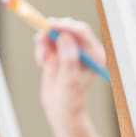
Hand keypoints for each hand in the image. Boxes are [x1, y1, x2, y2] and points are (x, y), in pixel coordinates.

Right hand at [34, 17, 106, 132]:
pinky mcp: (59, 53)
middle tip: (40, 39)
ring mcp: (71, 50)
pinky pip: (47, 42)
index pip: (82, 32)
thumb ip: (69, 58)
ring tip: (43, 61)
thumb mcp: (70, 80)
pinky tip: (42, 63)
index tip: (50, 25)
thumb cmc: (71, 99)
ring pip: (55, 34)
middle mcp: (85, 50)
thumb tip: (65, 37)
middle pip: (67, 29)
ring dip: (45, 42)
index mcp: (95, 54)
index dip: (66, 26)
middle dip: (53, 32)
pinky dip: (41, 49)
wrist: (61, 111)